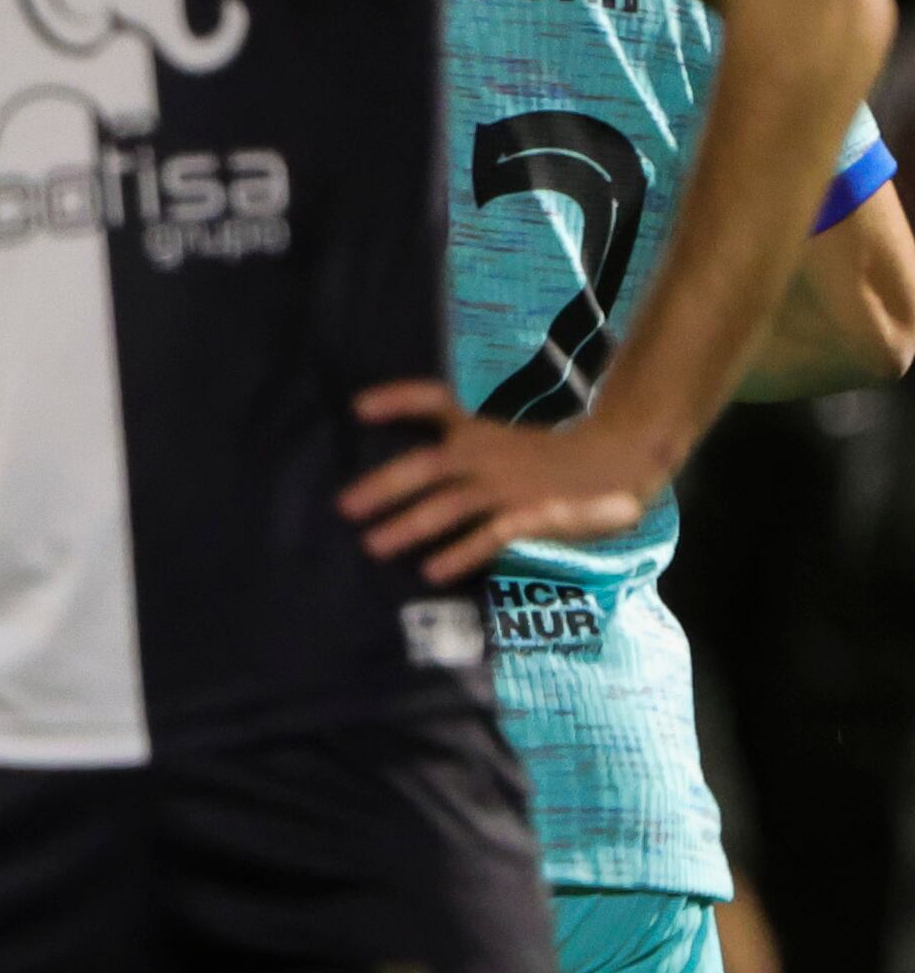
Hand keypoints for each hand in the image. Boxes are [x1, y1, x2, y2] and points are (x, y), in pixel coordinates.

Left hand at [332, 380, 664, 579]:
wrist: (628, 454)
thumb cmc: (564, 445)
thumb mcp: (513, 428)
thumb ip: (473, 431)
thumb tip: (432, 442)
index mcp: (483, 425)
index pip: (435, 400)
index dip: (398, 400)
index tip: (358, 406)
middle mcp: (487, 452)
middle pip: (424, 465)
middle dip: (381, 486)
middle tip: (344, 507)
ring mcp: (508, 486)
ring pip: (447, 506)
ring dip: (407, 526)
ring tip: (373, 546)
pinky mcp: (532, 515)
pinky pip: (489, 536)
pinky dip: (460, 553)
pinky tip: (433, 572)